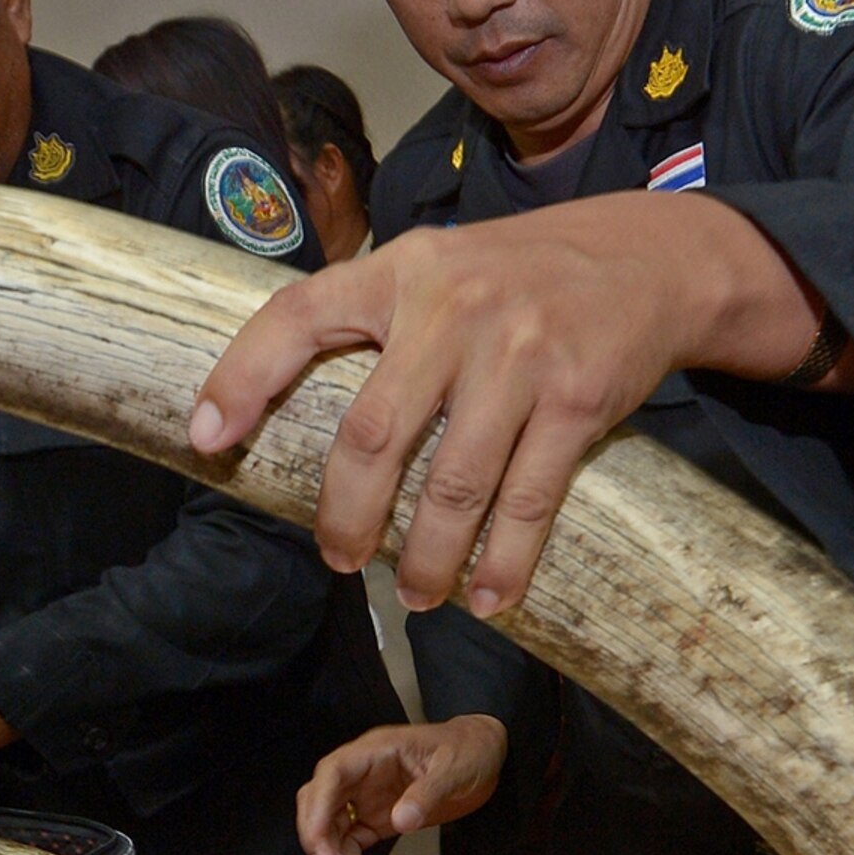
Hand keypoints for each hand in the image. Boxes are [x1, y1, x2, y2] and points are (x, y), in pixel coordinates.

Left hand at [188, 192, 843, 615]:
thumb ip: (371, 315)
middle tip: (339, 559)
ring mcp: (520, 355)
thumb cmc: (521, 277)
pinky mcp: (577, 399)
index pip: (299, 315)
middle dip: (348, 515)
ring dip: (428, 558)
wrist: (651, 258)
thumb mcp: (437, 266)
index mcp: (402, 271)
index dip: (241, 377)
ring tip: (415, 594)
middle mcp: (455, 308)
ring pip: (453, 484)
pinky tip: (488, 597)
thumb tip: (280, 402)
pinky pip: (528, 499)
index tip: (202, 438)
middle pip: (374, 435)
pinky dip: (504, 561)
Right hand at [295, 715, 507, 854]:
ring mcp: (367, 796)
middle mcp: (363, 773)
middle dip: (316, 833)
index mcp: (375, 751)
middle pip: (319, 799)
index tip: (318, 837)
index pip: (332, 773)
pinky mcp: (377, 816)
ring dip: (331, 851)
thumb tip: (401, 820)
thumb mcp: (454, 767)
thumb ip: (427, 793)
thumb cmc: (467, 749)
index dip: (318, 806)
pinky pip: (352, 839)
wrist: (483, 755)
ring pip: (331, 823)